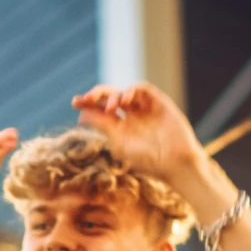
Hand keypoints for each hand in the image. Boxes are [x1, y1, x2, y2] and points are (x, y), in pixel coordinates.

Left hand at [73, 83, 206, 185]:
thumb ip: (102, 126)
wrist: (174, 162)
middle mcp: (131, 116)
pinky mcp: (158, 102)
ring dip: (114, 95)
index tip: (75, 102)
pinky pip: (143, 89)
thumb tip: (81, 114)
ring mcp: (145, 108)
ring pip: (124, 91)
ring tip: (111, 108)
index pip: (100, 110)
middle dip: (97, 94)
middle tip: (88, 98)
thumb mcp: (118, 142)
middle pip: (110, 97)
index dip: (88, 104)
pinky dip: (131, 90)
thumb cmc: (147, 159)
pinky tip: (124, 100)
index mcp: (120, 127)